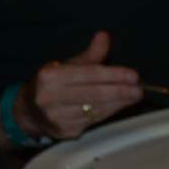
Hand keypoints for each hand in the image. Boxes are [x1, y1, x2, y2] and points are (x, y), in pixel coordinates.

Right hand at [19, 32, 141, 139]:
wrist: (28, 112)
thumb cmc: (52, 85)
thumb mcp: (66, 66)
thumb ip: (89, 55)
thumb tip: (104, 36)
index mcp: (50, 77)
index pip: (88, 74)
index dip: (113, 75)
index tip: (133, 75)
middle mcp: (50, 98)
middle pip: (94, 94)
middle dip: (121, 92)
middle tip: (140, 89)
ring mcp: (57, 117)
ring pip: (96, 110)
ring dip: (119, 103)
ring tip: (134, 96)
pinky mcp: (65, 132)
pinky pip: (94, 121)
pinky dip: (110, 113)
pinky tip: (120, 106)